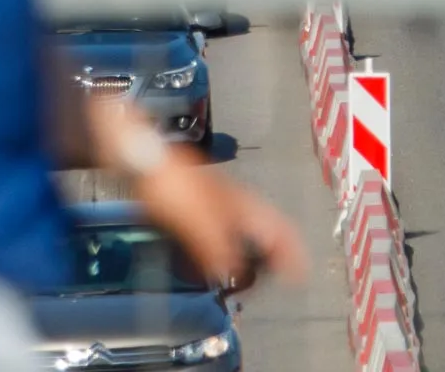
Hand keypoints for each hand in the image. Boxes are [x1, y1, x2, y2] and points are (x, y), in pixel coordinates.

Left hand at [133, 149, 307, 286]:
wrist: (145, 160)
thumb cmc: (177, 188)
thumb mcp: (201, 226)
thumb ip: (219, 253)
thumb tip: (229, 276)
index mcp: (247, 207)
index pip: (282, 232)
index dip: (294, 255)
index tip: (299, 277)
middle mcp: (238, 206)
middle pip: (264, 236)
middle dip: (267, 262)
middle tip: (259, 285)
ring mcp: (217, 205)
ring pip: (240, 237)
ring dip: (242, 259)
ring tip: (235, 279)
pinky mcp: (197, 207)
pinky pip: (217, 236)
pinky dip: (218, 252)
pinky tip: (204, 262)